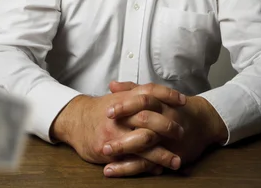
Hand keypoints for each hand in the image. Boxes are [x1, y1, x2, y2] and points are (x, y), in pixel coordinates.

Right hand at [51, 81, 186, 175]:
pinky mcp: (108, 150)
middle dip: (168, 127)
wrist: (76, 120)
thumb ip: (139, 93)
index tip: (184, 101)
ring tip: (177, 161)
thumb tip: (164, 95)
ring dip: (162, 154)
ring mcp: (115, 133)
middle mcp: (121, 114)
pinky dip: (146, 166)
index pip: (150, 92)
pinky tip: (158, 169)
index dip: (168, 95)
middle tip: (182, 133)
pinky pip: (131, 160)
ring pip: (143, 143)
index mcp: (126, 98)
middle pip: (150, 118)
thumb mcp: (119, 97)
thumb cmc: (102, 109)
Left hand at [101, 80, 219, 177]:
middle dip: (122, 129)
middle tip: (104, 132)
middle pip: (144, 120)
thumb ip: (133, 89)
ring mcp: (167, 137)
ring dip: (123, 149)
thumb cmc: (173, 107)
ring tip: (103, 153)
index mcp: (160, 102)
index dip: (126, 105)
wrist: (203, 122)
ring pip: (146, 143)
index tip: (108, 111)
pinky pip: (148, 162)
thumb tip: (112, 85)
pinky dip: (130, 167)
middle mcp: (165, 118)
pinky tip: (112, 169)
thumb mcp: (156, 95)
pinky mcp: (168, 155)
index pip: (144, 99)